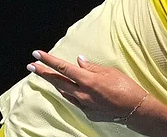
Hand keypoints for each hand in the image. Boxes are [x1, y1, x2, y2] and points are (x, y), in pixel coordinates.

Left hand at [27, 50, 148, 122]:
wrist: (135, 109)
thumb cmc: (126, 87)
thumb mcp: (110, 72)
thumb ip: (91, 67)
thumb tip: (78, 60)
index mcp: (87, 81)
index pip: (63, 68)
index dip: (48, 60)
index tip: (37, 54)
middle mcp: (82, 94)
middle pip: (57, 81)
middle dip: (43, 73)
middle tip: (31, 66)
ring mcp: (83, 105)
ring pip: (64, 92)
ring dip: (54, 83)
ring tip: (46, 75)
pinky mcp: (88, 113)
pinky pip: (74, 100)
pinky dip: (69, 92)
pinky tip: (68, 88)